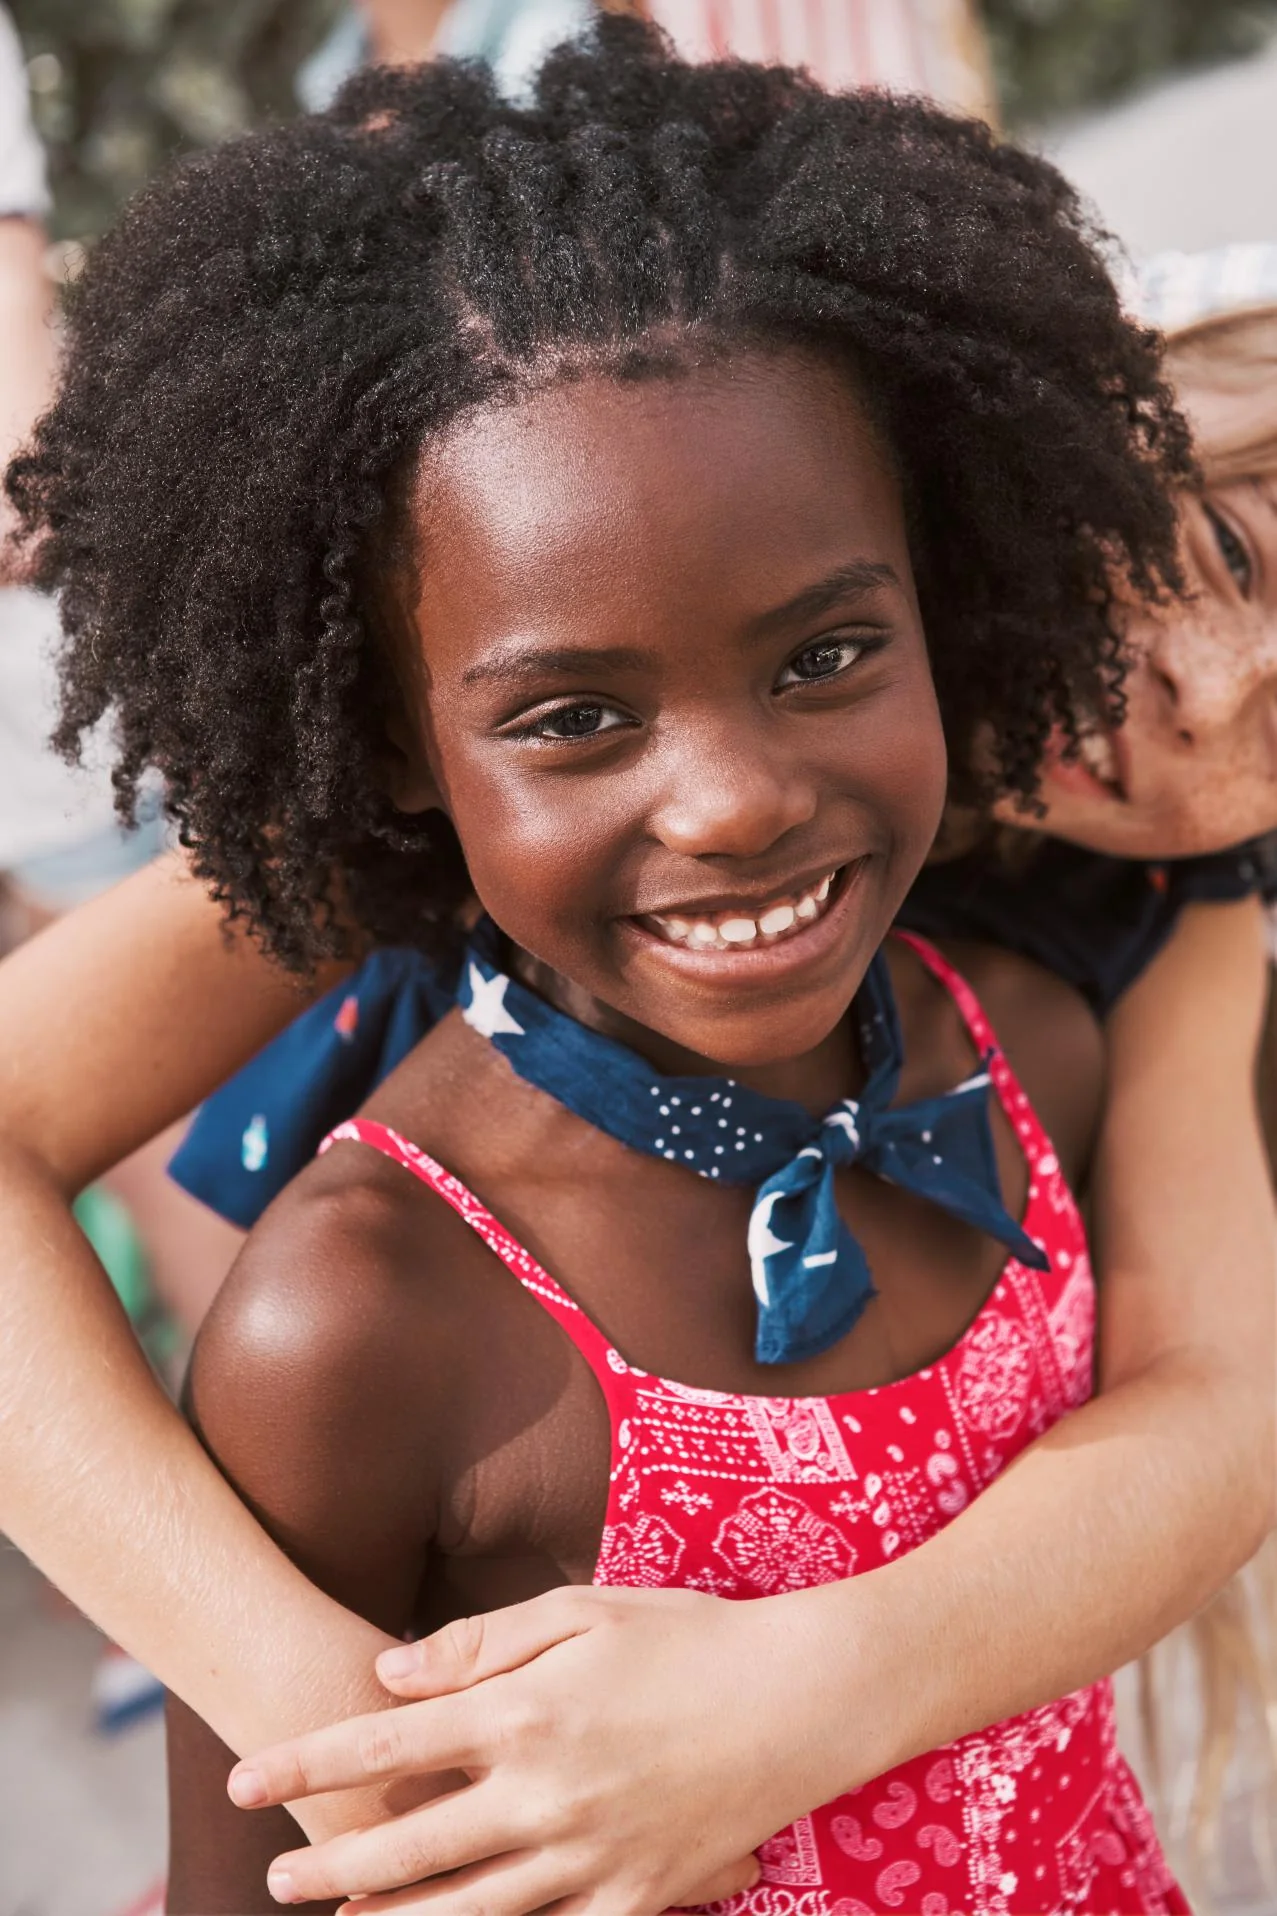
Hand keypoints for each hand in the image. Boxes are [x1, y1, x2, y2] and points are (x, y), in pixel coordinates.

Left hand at [228, 1582, 850, 1913]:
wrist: (801, 1699)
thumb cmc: (687, 1638)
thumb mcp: (582, 1609)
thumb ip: (477, 1644)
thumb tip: (389, 1677)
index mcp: (524, 1713)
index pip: (385, 1747)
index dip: (308, 1763)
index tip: (248, 1778)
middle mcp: (544, 1796)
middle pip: (408, 1847)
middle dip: (328, 1863)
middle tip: (274, 1875)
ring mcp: (589, 1859)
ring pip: (465, 1914)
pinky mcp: (635, 1900)